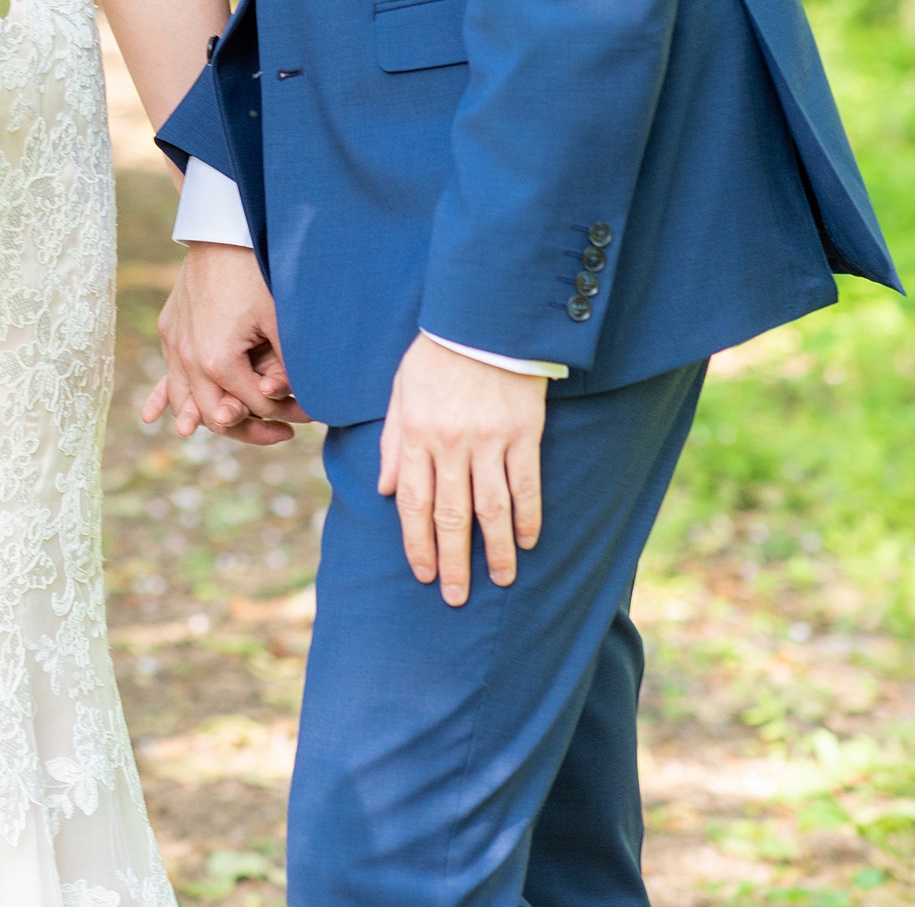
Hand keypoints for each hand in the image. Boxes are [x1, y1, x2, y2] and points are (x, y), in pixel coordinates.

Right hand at [141, 244, 309, 443]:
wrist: (222, 233)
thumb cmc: (256, 274)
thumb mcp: (280, 321)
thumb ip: (288, 367)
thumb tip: (307, 400)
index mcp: (219, 361)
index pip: (255, 406)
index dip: (287, 414)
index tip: (310, 414)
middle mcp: (188, 359)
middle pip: (218, 415)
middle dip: (253, 428)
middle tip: (284, 431)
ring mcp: (174, 344)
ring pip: (186, 401)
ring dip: (210, 418)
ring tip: (239, 424)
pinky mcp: (169, 330)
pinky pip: (168, 375)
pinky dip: (167, 397)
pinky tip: (151, 417)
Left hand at [378, 334, 545, 604]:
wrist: (483, 317)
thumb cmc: (437, 354)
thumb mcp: (400, 391)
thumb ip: (393, 442)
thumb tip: (386, 491)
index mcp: (416, 433)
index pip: (414, 503)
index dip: (417, 544)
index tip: (424, 575)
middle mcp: (451, 443)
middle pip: (451, 515)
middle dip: (453, 561)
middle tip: (456, 597)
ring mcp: (490, 440)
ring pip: (491, 508)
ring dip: (494, 550)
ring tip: (499, 580)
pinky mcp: (524, 433)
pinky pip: (526, 485)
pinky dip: (528, 516)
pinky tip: (527, 541)